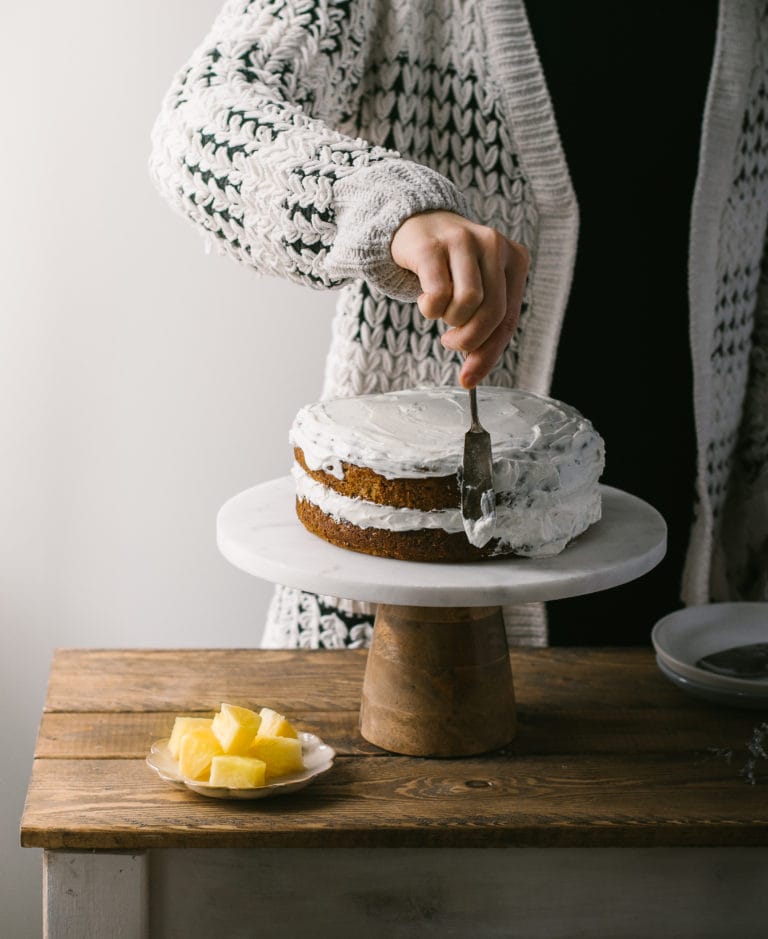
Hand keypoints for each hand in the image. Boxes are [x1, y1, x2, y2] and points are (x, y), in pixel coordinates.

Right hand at [390, 210, 528, 387]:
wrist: (416, 224)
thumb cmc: (449, 268)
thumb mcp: (475, 292)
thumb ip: (482, 329)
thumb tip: (472, 377)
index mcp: (515, 259)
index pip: (509, 318)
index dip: (489, 354)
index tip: (468, 380)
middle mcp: (495, 244)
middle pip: (493, 312)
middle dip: (468, 340)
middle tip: (450, 341)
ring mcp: (464, 240)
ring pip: (468, 302)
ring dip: (448, 319)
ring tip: (439, 311)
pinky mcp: (433, 245)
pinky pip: (437, 293)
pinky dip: (429, 308)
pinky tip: (425, 300)